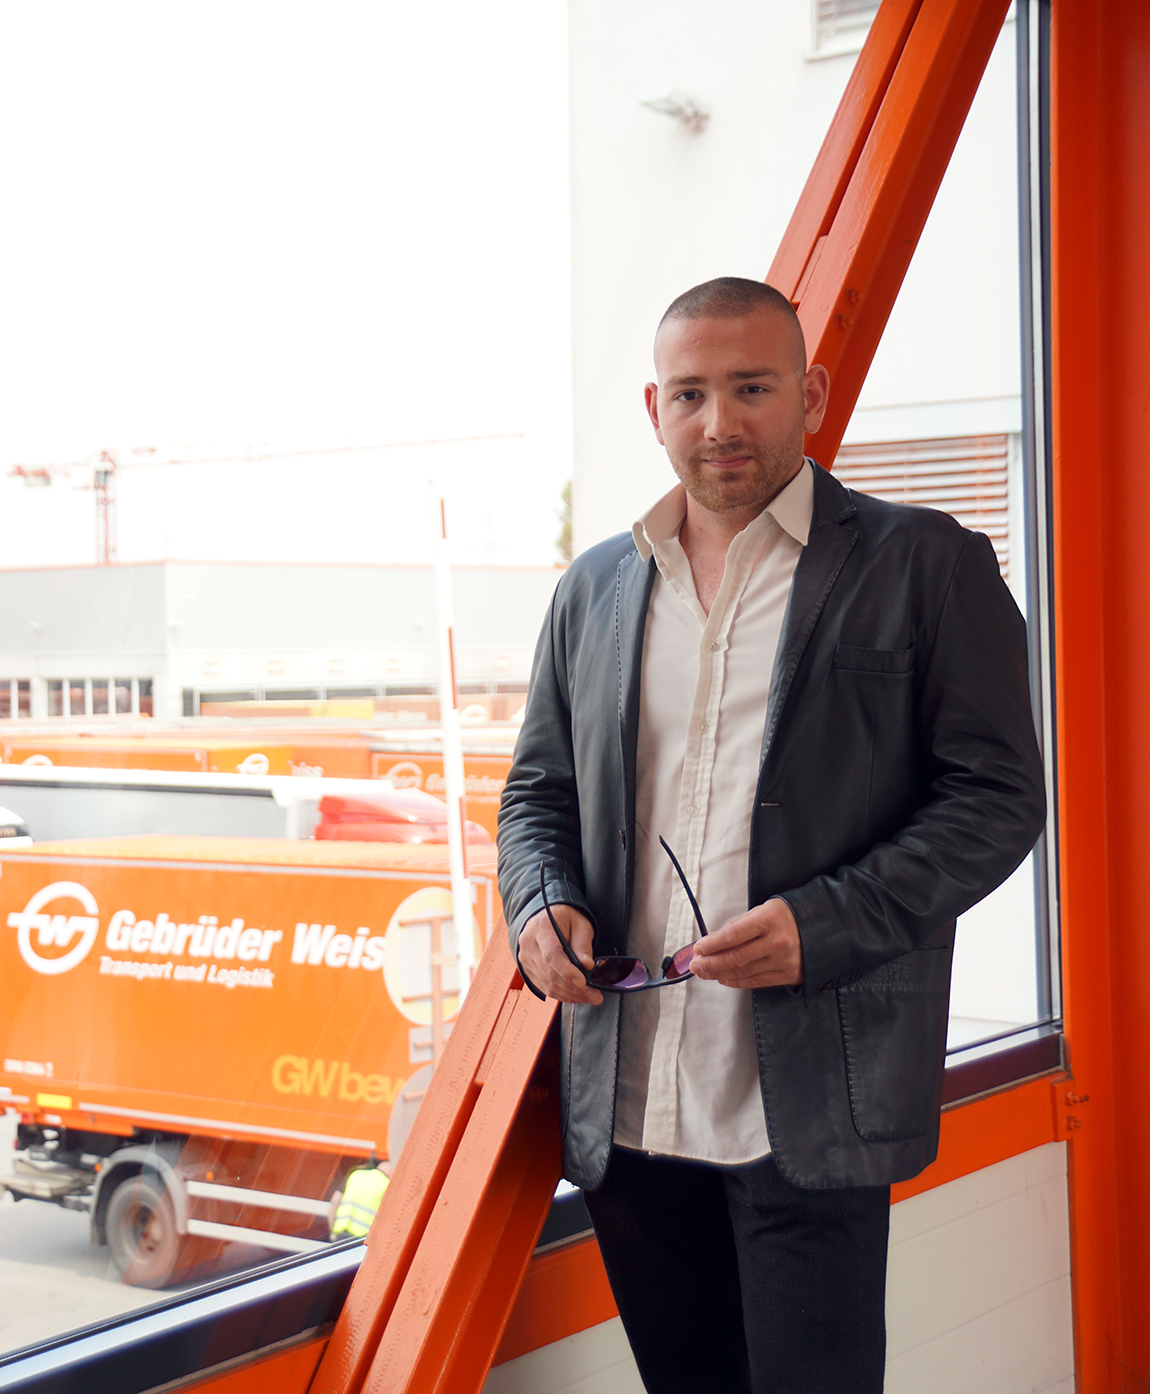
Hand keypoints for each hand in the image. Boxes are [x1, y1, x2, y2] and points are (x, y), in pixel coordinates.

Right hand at [517, 903, 603, 1004]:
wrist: (545, 917)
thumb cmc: (565, 918)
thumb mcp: (580, 923)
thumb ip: (583, 943)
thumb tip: (587, 965)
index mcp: (541, 928)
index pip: (551, 954)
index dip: (567, 971)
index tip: (583, 981)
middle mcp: (528, 944)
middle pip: (550, 973)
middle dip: (574, 988)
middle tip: (595, 995)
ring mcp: (526, 958)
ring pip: (547, 984)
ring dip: (570, 994)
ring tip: (590, 997)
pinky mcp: (527, 970)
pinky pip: (544, 987)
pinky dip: (562, 994)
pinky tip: (576, 995)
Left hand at [689, 897, 803, 989]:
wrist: (825, 927)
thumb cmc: (789, 916)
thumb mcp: (766, 909)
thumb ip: (742, 925)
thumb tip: (716, 940)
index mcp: (769, 919)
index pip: (733, 935)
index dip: (712, 944)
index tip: (698, 949)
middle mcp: (777, 941)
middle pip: (735, 957)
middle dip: (711, 962)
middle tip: (696, 965)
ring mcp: (783, 960)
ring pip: (743, 972)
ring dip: (720, 973)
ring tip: (705, 972)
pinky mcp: (788, 975)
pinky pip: (757, 981)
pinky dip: (737, 981)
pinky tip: (724, 979)